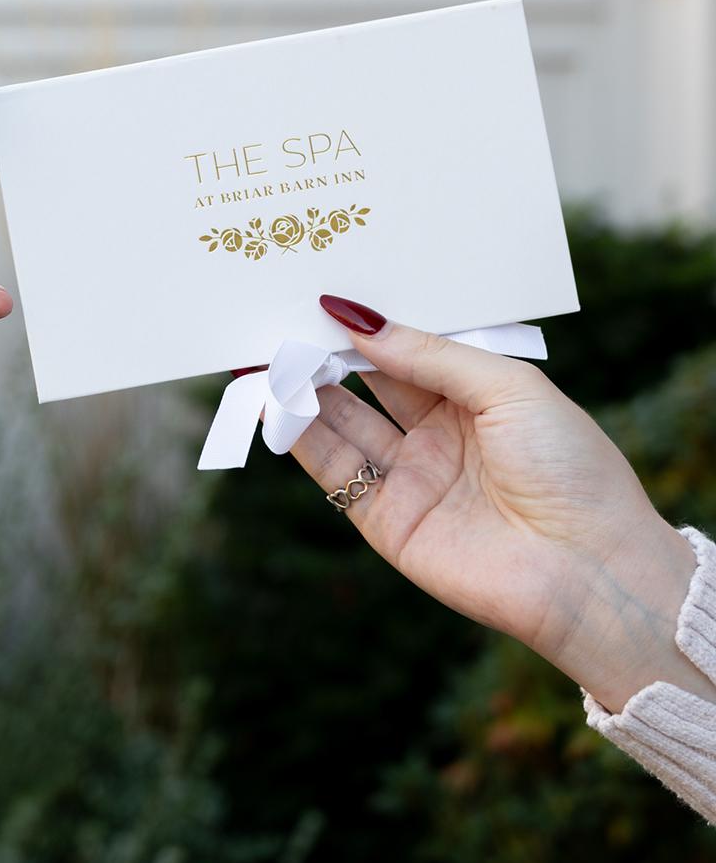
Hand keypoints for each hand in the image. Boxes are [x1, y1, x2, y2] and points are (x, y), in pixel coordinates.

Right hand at [291, 296, 709, 713]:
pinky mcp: (388, 521)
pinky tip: (278, 402)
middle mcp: (440, 434)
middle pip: (369, 383)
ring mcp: (413, 477)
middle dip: (328, 350)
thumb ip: (429, 355)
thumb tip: (358, 319)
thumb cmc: (570, 468)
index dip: (372, 323)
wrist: (592, 571)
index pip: (410, 349)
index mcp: (478, 396)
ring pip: (343, 422)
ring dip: (306, 389)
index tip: (327, 291)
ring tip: (271, 352)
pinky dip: (301, 438)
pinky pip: (335, 470)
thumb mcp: (507, 387)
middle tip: (284, 314)